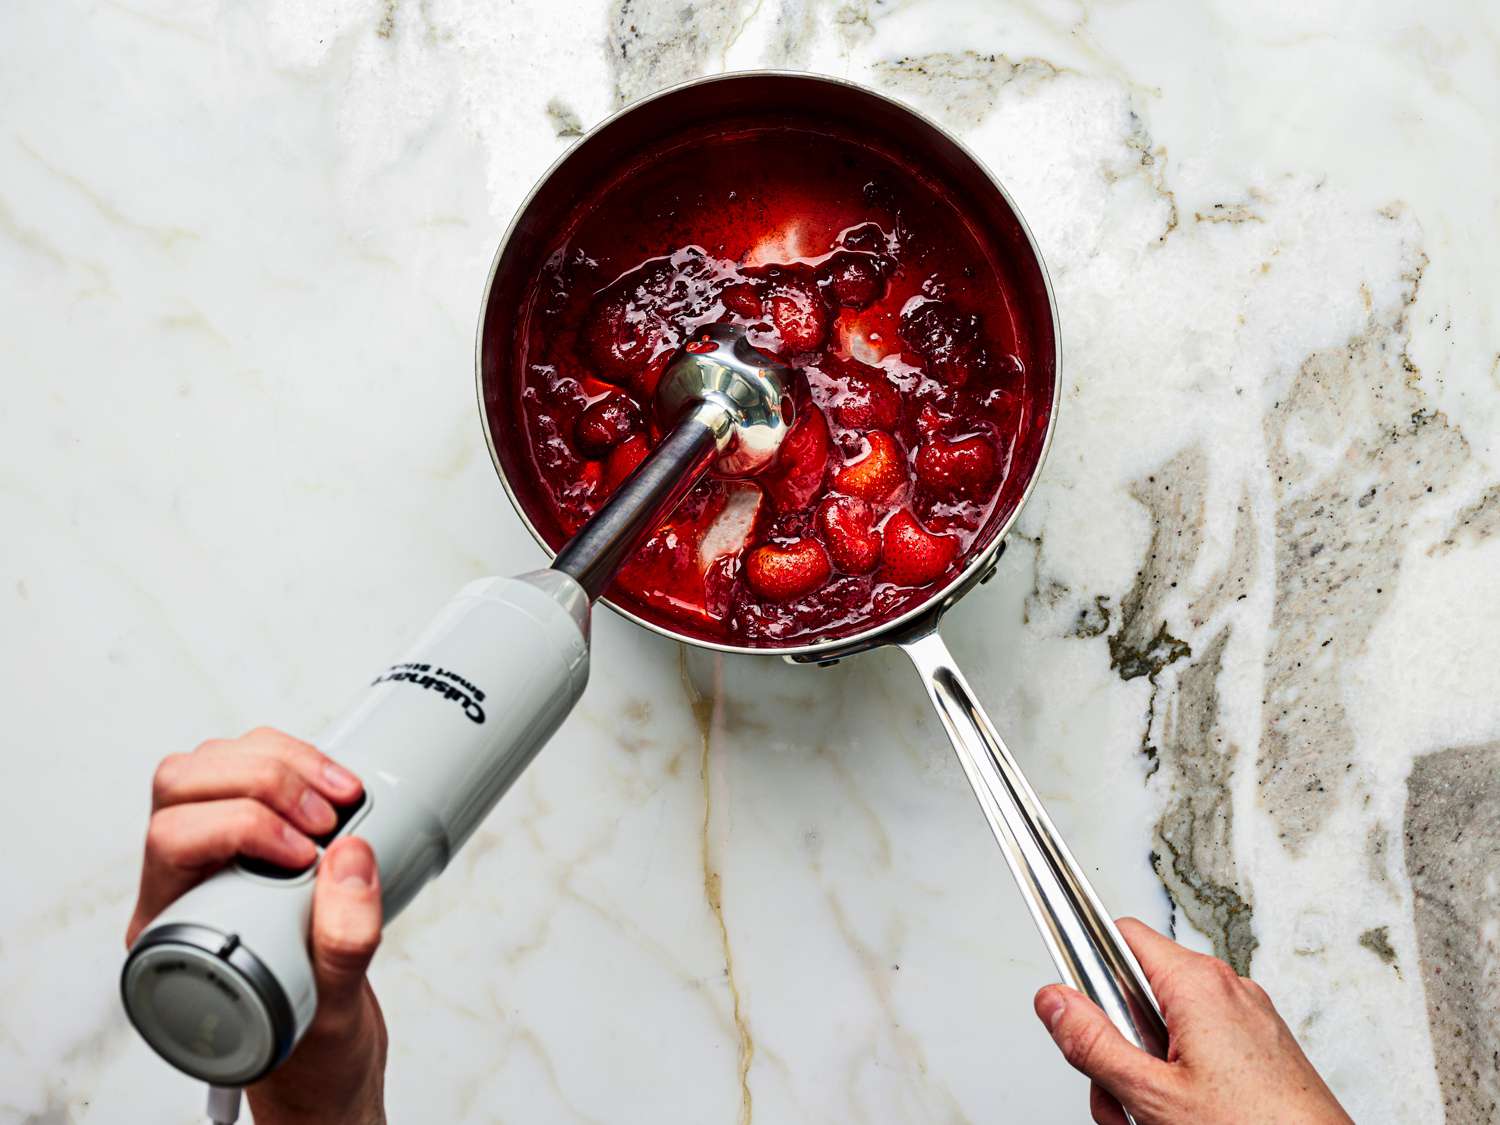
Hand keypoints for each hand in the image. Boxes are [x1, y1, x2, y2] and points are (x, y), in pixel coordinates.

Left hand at [126, 728, 387, 1124]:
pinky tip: (340, 792)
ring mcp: (218, 852)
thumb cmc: (309, 1048)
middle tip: (327, 818)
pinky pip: (258, 764)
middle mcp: (182, 882)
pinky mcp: (260, 831)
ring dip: (282, 761)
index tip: (306, 855)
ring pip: (215, 761)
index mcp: (170, 930)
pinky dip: (302, 762)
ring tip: (341, 800)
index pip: (172, 837)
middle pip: (183, 783)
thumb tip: (352, 855)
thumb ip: (343, 942)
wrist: (327, 1056)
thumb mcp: (333, 1010)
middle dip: (263, 780)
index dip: (242, 826)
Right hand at [1033, 918, 1351, 1124]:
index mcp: (1198, 982)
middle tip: (1117, 1092)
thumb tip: (1054, 1001)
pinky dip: (1178, 1076)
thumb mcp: (1152, 1094)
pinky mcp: (1259, 1046)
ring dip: (1144, 1070)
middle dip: (1116, 1044)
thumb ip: (1093, 1043)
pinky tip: (1179, 1116)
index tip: (1070, 995)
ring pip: (1165, 1026)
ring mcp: (1247, 1018)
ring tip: (1152, 1119)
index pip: (1120, 935)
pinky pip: (1198, 1045)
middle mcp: (1226, 988)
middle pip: (1137, 991)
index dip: (1087, 965)